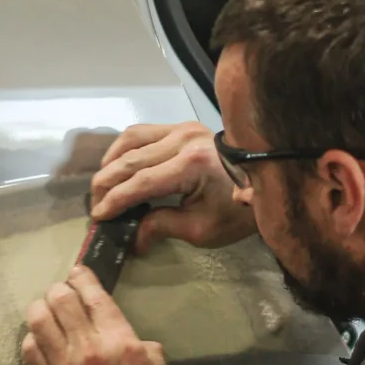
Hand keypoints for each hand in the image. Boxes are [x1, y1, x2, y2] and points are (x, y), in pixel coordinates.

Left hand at [21, 264, 179, 364]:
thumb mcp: (155, 361)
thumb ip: (130, 334)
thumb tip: (109, 322)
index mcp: (118, 340)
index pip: (92, 295)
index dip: (82, 277)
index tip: (77, 272)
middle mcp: (87, 349)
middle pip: (59, 300)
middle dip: (59, 289)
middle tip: (62, 292)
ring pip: (37, 321)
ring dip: (41, 309)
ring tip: (46, 311)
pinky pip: (29, 351)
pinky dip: (33, 339)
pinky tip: (41, 340)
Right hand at [89, 121, 254, 252]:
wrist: (269, 178)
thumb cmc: (239, 209)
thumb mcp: (204, 228)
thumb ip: (163, 227)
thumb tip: (133, 239)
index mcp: (190, 166)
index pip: (141, 182)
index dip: (116, 200)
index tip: (99, 217)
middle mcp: (183, 140)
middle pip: (130, 159)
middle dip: (107, 183)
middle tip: (95, 205)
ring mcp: (183, 128)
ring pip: (132, 138)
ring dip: (112, 161)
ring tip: (103, 185)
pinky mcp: (184, 125)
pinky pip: (145, 131)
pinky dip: (126, 147)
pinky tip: (119, 164)